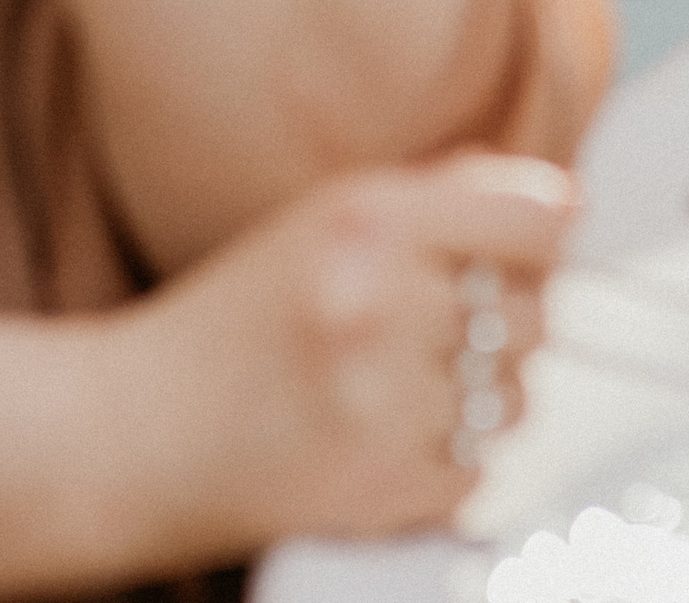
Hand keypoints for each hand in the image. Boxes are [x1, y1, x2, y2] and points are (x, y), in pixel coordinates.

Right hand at [131, 152, 574, 552]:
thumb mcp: (321, 220)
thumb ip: (438, 198)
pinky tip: (385, 442)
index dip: (547, 237)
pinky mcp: (383, 491)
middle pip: (533, 315)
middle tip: (437, 330)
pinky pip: (479, 474)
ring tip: (403, 389)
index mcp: (366, 218)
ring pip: (515, 401)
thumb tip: (555, 203)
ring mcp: (383, 403)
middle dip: (503, 324)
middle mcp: (379, 302)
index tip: (538, 250)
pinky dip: (448, 464)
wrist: (133, 434)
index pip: (535, 220)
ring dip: (481, 399)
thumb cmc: (227, 324)